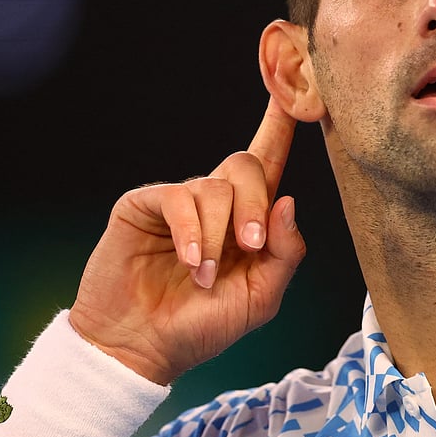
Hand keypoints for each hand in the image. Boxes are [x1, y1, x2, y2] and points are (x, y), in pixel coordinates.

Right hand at [68, 98, 305, 384]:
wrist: (141, 348)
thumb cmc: (202, 326)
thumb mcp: (260, 298)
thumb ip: (285, 253)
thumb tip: (288, 201)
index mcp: (247, 218)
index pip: (269, 160)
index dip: (281, 123)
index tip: (294, 88)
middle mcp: (215, 202)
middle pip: (247, 165)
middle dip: (255, 204)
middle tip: (249, 245)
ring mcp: (178, 202)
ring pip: (214, 187)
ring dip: (217, 235)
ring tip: (202, 275)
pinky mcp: (144, 206)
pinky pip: (178, 198)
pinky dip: (191, 232)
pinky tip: (189, 260)